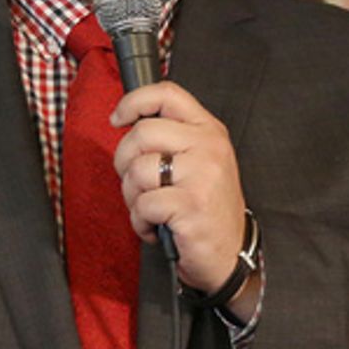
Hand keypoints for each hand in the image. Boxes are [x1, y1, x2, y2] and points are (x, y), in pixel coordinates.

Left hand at [112, 82, 257, 313]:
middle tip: (135, 183)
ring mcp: (202, 174)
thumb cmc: (207, 209)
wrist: (230, 253)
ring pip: (138, 170)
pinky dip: (140, 222)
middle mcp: (209, 147)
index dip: (134, 102)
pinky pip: (143, 204)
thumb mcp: (199, 162)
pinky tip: (156, 227)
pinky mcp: (192, 204)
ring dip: (132, 196)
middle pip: (142, 132)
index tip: (118, 119)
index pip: (167, 94)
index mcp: (209, 131)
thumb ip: (172, 138)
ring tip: (149, 210)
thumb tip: (126, 123)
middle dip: (124, 161)